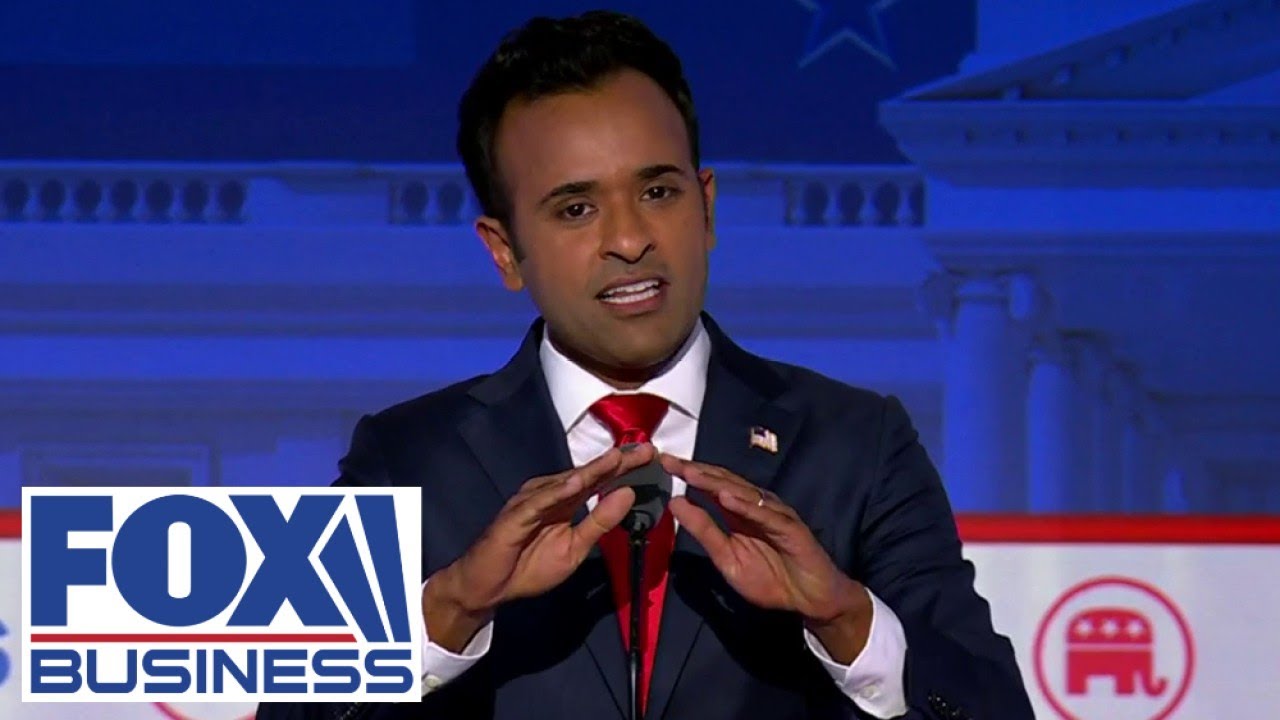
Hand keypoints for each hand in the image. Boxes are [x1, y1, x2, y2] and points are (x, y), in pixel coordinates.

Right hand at [424, 444, 653, 650]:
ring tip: (618, 459)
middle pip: (586, 474)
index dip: (623, 468)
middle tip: (645, 449)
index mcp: (566, 501)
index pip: (599, 480)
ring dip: (592, 470)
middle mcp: (550, 494)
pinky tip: (578, 482)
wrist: (490, 587)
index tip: (651, 456)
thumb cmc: (530, 567)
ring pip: (566, 482)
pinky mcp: (516, 515)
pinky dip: (559, 490)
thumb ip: (600, 523)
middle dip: (615, 462)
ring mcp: (532, 501)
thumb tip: (629, 495)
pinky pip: (540, 501)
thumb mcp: (575, 548)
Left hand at [660, 455, 871, 661]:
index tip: (664, 463)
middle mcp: (756, 506)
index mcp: (739, 512)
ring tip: (692, 474)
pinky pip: (766, 516)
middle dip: (697, 471)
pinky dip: (747, 506)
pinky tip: (727, 498)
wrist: (809, 599)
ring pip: (743, 494)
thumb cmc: (770, 578)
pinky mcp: (791, 529)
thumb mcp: (727, 558)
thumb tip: (675, 503)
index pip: (711, 487)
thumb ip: (704, 531)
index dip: (689, 474)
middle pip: (724, 483)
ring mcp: (774, 514)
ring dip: (717, 483)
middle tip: (671, 461)